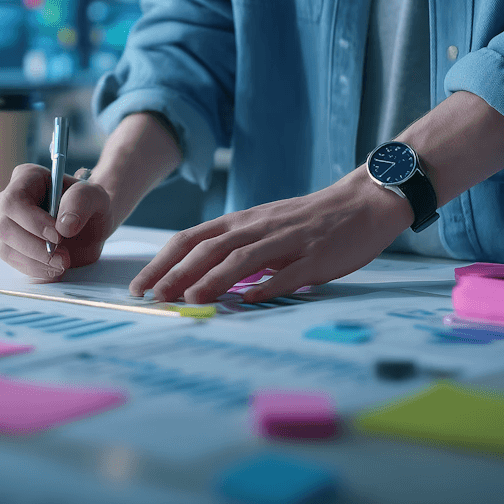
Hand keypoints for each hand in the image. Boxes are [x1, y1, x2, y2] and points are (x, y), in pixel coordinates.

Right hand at [0, 164, 113, 280]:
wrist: (91, 225)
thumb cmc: (90, 205)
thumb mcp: (96, 196)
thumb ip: (82, 201)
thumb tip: (63, 225)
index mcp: (27, 178)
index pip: (14, 200)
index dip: (32, 221)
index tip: (58, 236)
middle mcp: (10, 200)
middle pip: (4, 227)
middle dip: (35, 247)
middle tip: (64, 256)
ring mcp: (7, 224)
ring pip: (6, 248)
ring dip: (36, 262)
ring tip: (63, 263)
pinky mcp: (11, 246)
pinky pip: (13, 262)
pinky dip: (35, 270)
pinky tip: (54, 269)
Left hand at [129, 168, 413, 303]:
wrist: (363, 202)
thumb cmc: (310, 221)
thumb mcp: (265, 228)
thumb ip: (235, 249)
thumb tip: (199, 278)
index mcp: (243, 221)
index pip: (192, 238)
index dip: (163, 261)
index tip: (140, 285)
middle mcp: (259, 227)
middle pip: (210, 247)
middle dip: (177, 272)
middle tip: (153, 298)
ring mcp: (288, 240)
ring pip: (243, 258)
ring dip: (213, 278)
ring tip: (190, 299)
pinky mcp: (317, 256)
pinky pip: (289, 271)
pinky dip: (267, 285)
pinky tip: (249, 301)